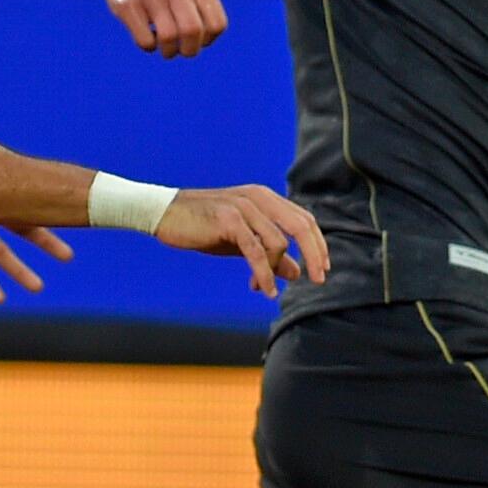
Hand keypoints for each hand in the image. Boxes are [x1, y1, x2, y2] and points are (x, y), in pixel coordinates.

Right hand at [104, 0, 228, 57]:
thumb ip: (205, 8)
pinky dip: (149, 47)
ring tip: (166, 47)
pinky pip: (145, 41)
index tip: (197, 38)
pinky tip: (148, 37)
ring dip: (169, 51)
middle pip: (192, 30)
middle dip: (190, 50)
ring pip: (168, 37)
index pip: (216, 24)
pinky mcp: (127, 5)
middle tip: (183, 49)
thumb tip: (205, 40)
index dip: (208, 40)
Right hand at [156, 186, 327, 299]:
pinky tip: (264, 290)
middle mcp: (258, 198)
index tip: (323, 268)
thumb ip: (270, 254)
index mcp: (265, 198)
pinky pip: (256, 251)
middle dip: (314, 254)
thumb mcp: (242, 243)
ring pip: (278, 243)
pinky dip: (264, 274)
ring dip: (274, 271)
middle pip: (300, 226)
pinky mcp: (229, 220)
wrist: (163, 215)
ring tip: (263, 289)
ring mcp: (244, 207)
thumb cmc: (203, 227)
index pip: (303, 219)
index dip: (317, 243)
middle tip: (320, 280)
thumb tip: (297, 273)